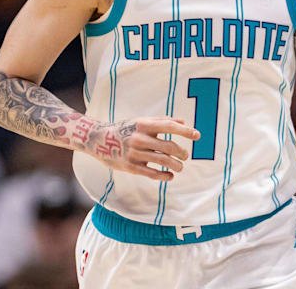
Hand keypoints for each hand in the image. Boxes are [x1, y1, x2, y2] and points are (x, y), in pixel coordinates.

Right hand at [83, 117, 198, 180]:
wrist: (98, 140)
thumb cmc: (124, 128)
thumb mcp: (141, 121)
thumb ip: (162, 121)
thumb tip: (183, 121)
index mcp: (144, 124)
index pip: (169, 126)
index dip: (185, 131)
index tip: (197, 135)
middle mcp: (140, 138)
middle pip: (169, 146)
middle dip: (182, 153)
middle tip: (185, 156)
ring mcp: (135, 153)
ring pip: (163, 161)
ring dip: (176, 165)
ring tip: (180, 167)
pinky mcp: (131, 166)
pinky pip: (152, 173)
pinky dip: (165, 176)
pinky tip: (170, 176)